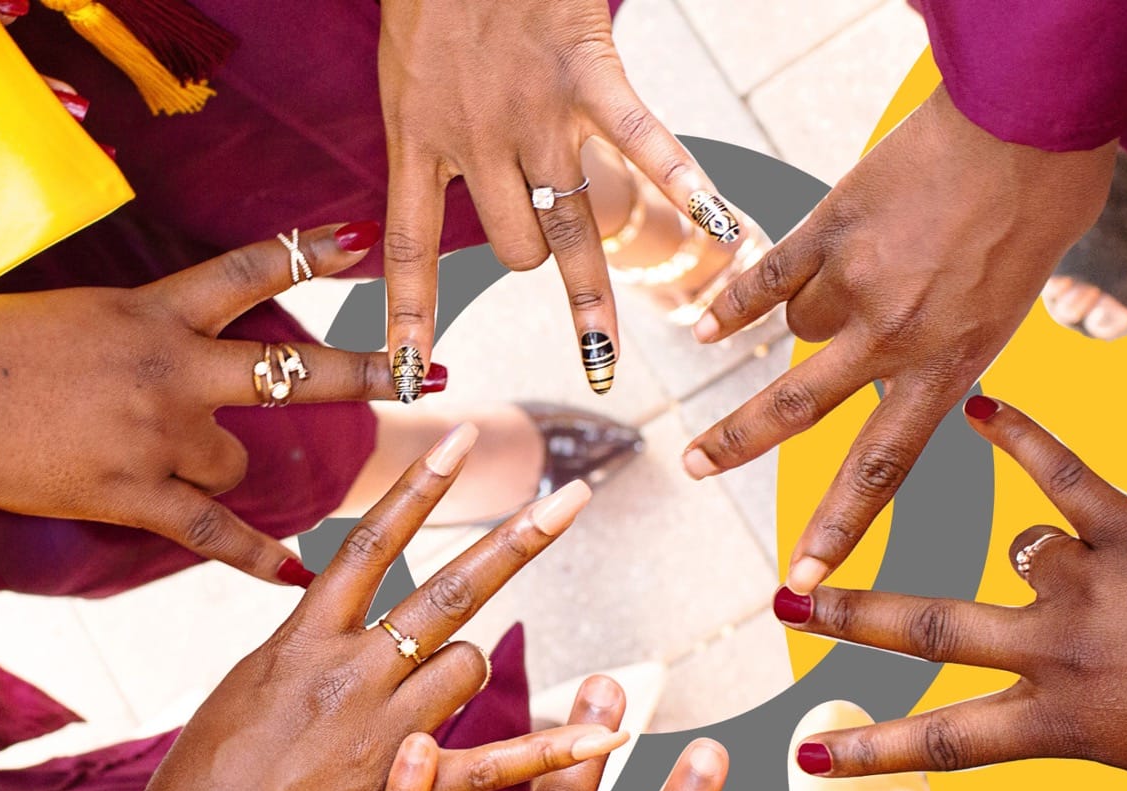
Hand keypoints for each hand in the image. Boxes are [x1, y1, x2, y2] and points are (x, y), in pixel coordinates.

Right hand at [0, 222, 409, 584]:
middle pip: (296, 370)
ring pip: (237, 464)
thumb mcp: (73, 311)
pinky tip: (297, 572)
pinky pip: (214, 532)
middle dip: (364, 372)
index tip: (357, 240)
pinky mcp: (133, 493)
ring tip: (173, 469)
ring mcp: (159, 434)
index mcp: (153, 309)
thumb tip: (160, 334)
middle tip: (419, 370)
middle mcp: (172, 366)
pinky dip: (257, 556)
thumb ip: (132, 325)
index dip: (310, 252)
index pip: (251, 270)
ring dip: (223, 471)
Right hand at [130, 425, 609, 790]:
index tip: (462, 436)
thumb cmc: (205, 774)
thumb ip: (304, 637)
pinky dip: (555, 749)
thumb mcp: (246, 681)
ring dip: (469, 666)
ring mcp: (384, 732)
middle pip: (449, 589)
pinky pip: (497, 762)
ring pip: (470, 664)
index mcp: (304, 639)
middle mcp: (351, 672)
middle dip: (516, 539)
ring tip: (425, 699)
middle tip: (572, 497)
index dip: (420, 484)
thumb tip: (336, 599)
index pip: (372, 542)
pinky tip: (610, 734)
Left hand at [378, 0, 731, 396]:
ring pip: (567, 228)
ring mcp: (535, 113)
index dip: (413, 318)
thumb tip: (443, 195)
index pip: (410, 251)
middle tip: (547, 251)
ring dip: (586, 283)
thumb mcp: (406, 77)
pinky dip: (682, 183)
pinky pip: (641, 142)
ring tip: (599, 347)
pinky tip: (720, 229)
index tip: (414, 380)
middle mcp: (476, 141)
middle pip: (515, 248)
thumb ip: (431, 140)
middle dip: (534, 260)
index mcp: (416, 139)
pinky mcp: (588, 74)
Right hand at [682, 87, 1116, 594]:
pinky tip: (705, 327)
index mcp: (950, 364)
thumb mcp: (1005, 309)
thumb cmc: (1035, 214)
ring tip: (833, 282)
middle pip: (799, 410)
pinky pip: (766, 277)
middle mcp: (898, 334)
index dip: (837, 527)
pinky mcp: (830, 226)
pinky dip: (733, 301)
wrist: (1031, 127)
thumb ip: (938, 346)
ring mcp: (859, 281)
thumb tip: (871, 359)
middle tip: (692, 470)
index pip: (883, 467)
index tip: (803, 579)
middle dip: (737, 444)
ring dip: (809, 312)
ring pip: (798, 325)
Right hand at [775, 396, 1126, 790]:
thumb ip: (1083, 701)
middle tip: (787, 601)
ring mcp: (1095, 586)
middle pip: (931, 628)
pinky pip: (1067, 475)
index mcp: (1062, 722)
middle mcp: (1060, 652)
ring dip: (1043, 559)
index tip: (808, 754)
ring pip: (1024, 550)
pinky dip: (1020, 436)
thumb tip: (1049, 651)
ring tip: (1089, 578)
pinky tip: (982, 407)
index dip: (869, 750)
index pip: (943, 741)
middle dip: (851, 616)